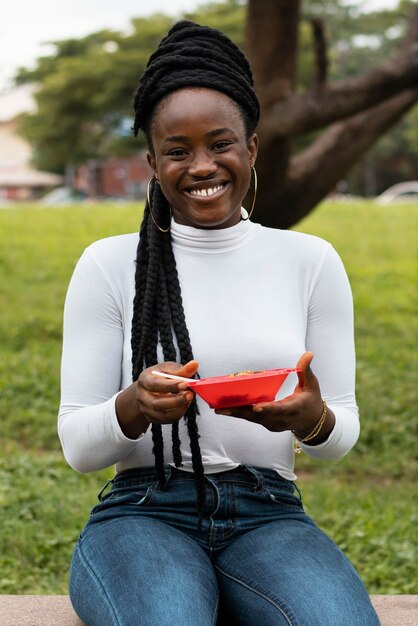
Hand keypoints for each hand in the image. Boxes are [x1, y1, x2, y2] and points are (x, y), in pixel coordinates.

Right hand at [137, 360, 197, 424]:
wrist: (149, 389)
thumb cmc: (160, 376)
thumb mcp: (168, 369)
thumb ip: (181, 369)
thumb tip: (194, 364)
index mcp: (144, 380)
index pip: (155, 384)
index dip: (170, 386)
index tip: (185, 384)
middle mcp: (142, 396)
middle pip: (156, 404)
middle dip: (176, 401)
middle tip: (190, 395)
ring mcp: (146, 409)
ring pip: (162, 415)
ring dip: (179, 408)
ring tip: (189, 399)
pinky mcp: (152, 418)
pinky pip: (167, 420)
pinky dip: (178, 413)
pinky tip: (184, 405)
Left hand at [215, 352, 334, 442]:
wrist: (312, 422)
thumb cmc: (312, 400)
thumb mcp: (312, 385)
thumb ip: (306, 370)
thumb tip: (309, 353)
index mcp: (294, 408)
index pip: (280, 409)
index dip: (268, 409)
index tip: (256, 407)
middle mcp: (281, 419)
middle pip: (258, 416)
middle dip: (240, 412)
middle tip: (221, 408)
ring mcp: (273, 424)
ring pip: (252, 419)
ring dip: (235, 413)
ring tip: (217, 408)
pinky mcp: (266, 424)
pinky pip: (251, 418)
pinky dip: (239, 413)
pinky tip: (224, 408)